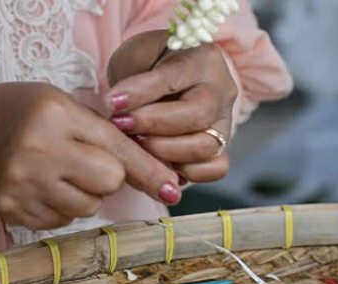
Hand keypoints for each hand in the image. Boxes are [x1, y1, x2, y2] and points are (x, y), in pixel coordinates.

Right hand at [0, 83, 180, 229]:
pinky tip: (44, 186)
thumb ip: (108, 135)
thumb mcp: (65, 106)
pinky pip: (64, 221)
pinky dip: (63, 206)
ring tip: (61, 172)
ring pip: (89, 207)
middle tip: (87, 162)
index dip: (149, 170)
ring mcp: (23, 185)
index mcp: (56, 115)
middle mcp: (38, 151)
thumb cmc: (25, 114)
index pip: (116, 148)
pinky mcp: (14, 210)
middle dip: (109, 176)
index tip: (172, 188)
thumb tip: (159, 174)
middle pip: (109, 182)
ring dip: (86, 194)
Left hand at [106, 30, 236, 183]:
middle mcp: (221, 91)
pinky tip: (162, 165)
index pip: (175, 75)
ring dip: (166, 151)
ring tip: (137, 144)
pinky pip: (216, 168)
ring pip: (207, 146)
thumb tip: (120, 108)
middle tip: (121, 125)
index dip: (142, 92)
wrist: (163, 82)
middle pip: (198, 114)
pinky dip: (189, 172)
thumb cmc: (148, 66)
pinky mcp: (222, 149)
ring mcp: (225, 123)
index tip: (113, 103)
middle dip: (154, 125)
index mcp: (203, 58)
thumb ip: (131, 76)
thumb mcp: (136, 56)